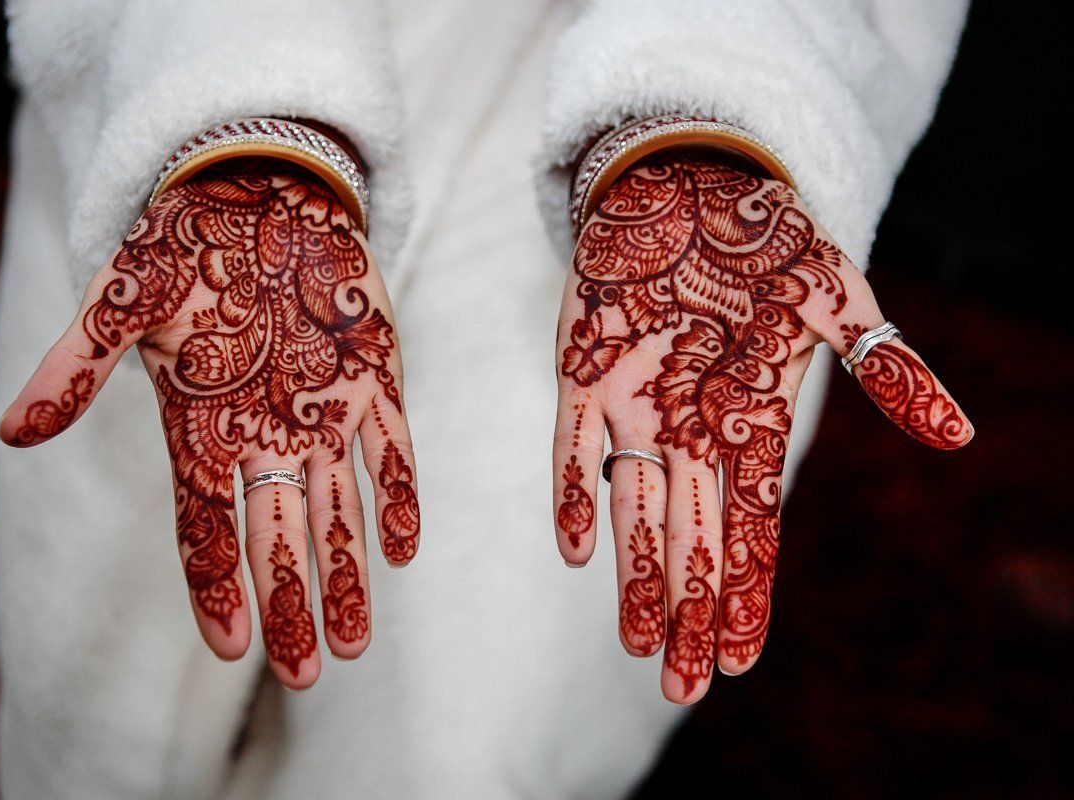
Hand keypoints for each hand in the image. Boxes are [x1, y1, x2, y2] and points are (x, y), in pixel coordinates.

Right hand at [0, 159, 419, 688]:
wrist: (259, 195)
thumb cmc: (183, 248)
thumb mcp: (120, 300)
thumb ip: (77, 365)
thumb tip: (13, 431)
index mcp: (204, 428)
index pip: (205, 524)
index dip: (216, 586)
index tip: (234, 646)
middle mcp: (266, 435)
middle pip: (276, 536)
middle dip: (290, 604)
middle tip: (305, 674)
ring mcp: (323, 414)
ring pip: (337, 510)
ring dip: (347, 574)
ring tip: (354, 643)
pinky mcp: (372, 381)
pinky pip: (390, 449)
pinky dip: (397, 495)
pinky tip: (404, 550)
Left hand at [552, 152, 971, 702]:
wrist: (688, 182)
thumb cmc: (766, 237)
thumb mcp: (835, 295)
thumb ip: (884, 363)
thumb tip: (957, 434)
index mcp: (752, 419)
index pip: (752, 526)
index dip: (746, 593)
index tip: (738, 660)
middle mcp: (692, 429)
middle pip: (691, 539)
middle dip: (688, 611)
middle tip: (681, 686)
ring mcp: (635, 405)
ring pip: (633, 510)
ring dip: (634, 577)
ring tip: (636, 646)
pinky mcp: (582, 374)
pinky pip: (572, 446)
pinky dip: (574, 493)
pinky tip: (576, 551)